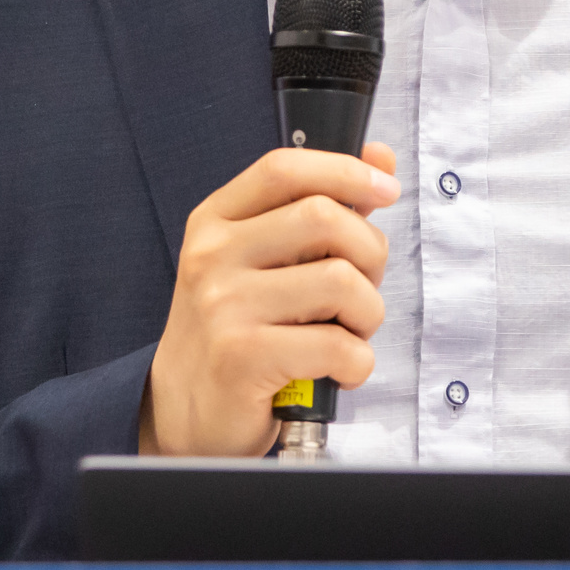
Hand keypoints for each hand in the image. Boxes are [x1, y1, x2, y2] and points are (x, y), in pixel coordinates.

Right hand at [139, 140, 397, 455]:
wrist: (185, 412)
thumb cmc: (237, 331)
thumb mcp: (265, 261)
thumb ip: (318, 207)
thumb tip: (379, 157)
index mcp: (215, 222)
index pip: (283, 168)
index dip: (345, 170)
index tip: (384, 189)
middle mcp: (212, 256)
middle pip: (323, 217)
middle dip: (370, 252)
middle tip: (363, 287)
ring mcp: (223, 306)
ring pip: (341, 281)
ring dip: (369, 313)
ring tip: (350, 332)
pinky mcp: (242, 357)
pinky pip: (337, 345)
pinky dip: (359, 362)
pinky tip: (341, 370)